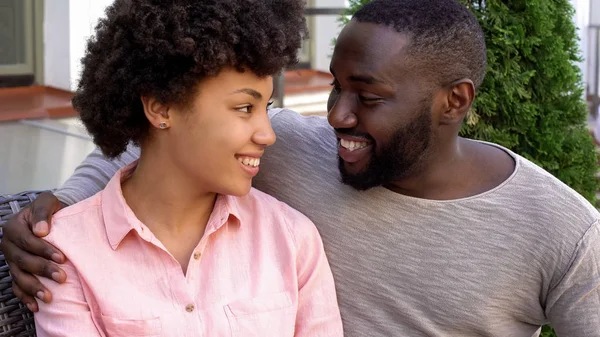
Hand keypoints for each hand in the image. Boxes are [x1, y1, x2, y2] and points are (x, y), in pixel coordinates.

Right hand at [0, 192, 66, 311]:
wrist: (49, 218)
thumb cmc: (50, 210)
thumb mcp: (47, 201)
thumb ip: (43, 212)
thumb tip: (41, 231)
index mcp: (13, 227)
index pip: (28, 242)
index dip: (44, 251)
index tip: (62, 258)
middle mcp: (8, 245)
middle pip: (23, 261)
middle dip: (43, 270)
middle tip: (62, 277)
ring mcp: (11, 260)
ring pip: (18, 277)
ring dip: (33, 288)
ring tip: (49, 297)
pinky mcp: (16, 271)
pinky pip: (16, 287)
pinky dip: (25, 297)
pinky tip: (36, 307)